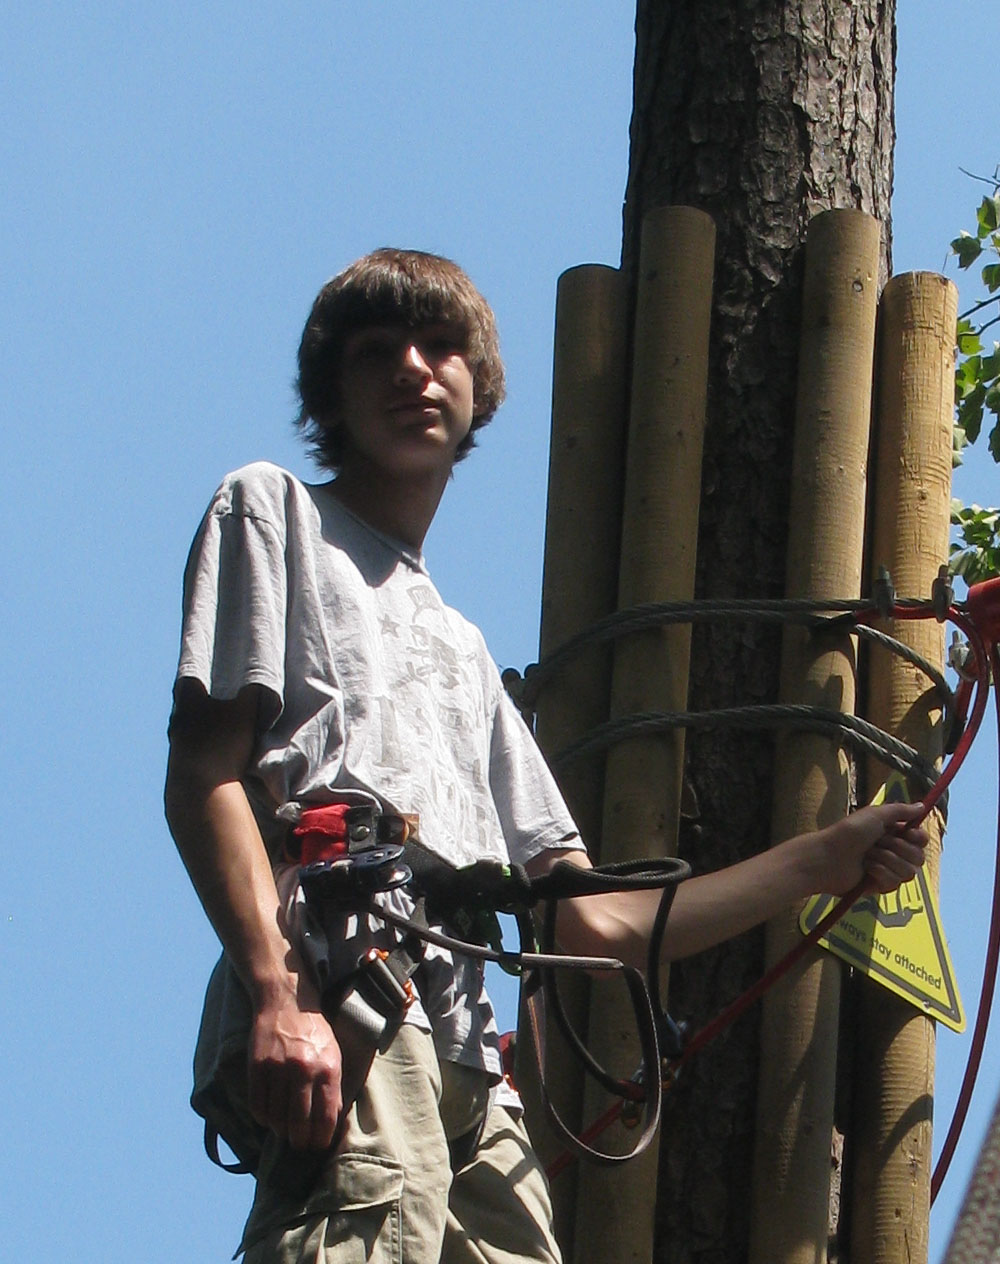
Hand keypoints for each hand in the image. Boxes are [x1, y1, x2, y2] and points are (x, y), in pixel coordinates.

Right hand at [248, 977, 343, 1151]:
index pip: (325, 1117)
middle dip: (300, 1141)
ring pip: (277, 1117)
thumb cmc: (314, 1030)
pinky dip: (262, 1117)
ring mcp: (278, 1069)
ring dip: (280, 1130)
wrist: (287, 1001)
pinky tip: (268, 1118)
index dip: (321, 1138)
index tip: (318, 1146)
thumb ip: (333, 1086)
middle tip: (299, 1146)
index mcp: (328, 1068)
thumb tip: (330, 1121)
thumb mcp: (333, 1054)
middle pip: (299, 1123)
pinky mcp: (257, 1067)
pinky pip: (258, 1105)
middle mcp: (304, 1070)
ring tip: (284, 1132)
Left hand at [812, 801, 928, 896]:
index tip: (908, 833)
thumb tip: (922, 805)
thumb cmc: (849, 832)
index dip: (918, 837)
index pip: (921, 839)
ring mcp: (887, 869)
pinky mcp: (880, 885)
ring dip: (888, 860)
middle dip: (898, 848)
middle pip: (919, 857)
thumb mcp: (875, 814)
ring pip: (909, 872)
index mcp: (893, 833)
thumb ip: (900, 810)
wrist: (828, 857)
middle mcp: (893, 851)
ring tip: (868, 855)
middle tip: (878, 842)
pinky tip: (867, 868)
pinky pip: (895, 883)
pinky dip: (881, 873)